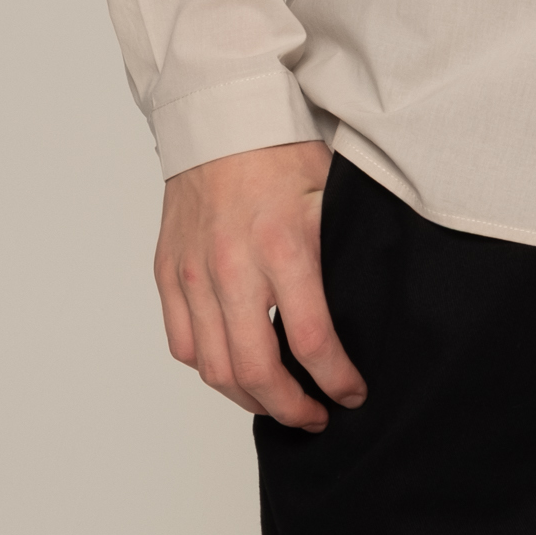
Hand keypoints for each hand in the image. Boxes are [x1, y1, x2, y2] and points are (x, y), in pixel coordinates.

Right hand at [155, 141, 366, 431]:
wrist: (220, 118)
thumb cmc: (280, 152)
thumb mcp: (330, 196)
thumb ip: (339, 255)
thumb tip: (367, 313)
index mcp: (283, 246)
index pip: (312, 340)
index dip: (336, 380)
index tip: (352, 393)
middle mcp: (232, 266)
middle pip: (256, 371)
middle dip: (292, 409)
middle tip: (315, 417)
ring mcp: (193, 273)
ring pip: (214, 369)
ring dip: (249, 399)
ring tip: (277, 402)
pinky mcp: (168, 273)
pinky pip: (182, 344)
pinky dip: (209, 370)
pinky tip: (235, 370)